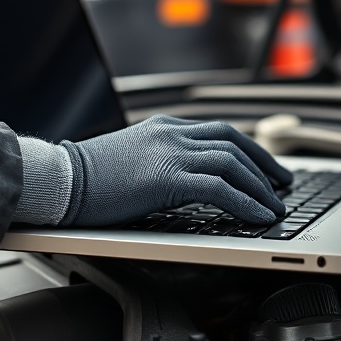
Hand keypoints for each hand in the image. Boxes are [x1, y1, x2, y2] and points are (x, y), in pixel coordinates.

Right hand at [58, 115, 291, 226]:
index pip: (219, 131)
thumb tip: (181, 181)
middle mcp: (172, 133)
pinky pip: (220, 187)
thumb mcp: (130, 159)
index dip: (249, 148)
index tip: (265, 165)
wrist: (58, 179)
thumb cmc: (86, 178)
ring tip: (275, 205)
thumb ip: (158, 160)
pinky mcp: (168, 177)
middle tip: (282, 184)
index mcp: (164, 126)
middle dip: (264, 164)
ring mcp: (171, 152)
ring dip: (260, 186)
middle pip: (234, 141)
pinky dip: (245, 201)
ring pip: (233, 162)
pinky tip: (258, 214)